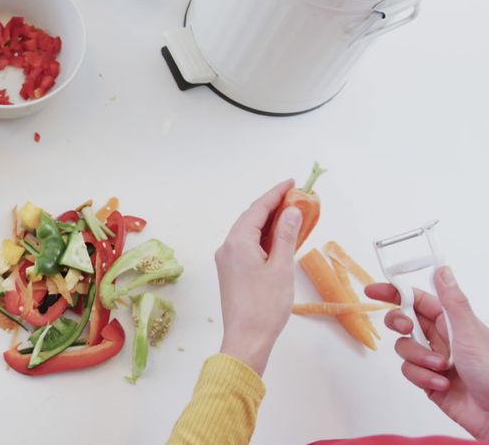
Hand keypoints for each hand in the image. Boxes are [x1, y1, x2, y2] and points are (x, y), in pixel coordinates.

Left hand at [215, 180, 301, 375]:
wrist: (246, 338)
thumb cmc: (265, 306)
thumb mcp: (281, 268)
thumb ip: (286, 236)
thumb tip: (290, 211)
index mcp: (237, 242)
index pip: (257, 209)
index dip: (275, 194)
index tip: (291, 183)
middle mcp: (227, 247)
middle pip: (250, 218)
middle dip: (272, 206)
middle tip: (295, 198)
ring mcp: (226, 260)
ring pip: (247, 232)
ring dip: (268, 222)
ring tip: (291, 215)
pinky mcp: (229, 272)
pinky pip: (245, 245)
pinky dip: (262, 238)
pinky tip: (278, 239)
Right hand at [366, 267, 488, 439]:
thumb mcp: (469, 332)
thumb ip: (452, 301)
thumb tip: (443, 270)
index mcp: (451, 321)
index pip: (417, 299)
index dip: (395, 292)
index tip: (374, 290)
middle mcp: (440, 337)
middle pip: (404, 320)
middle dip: (400, 324)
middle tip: (406, 327)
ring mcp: (432, 358)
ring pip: (404, 348)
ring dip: (419, 358)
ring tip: (441, 368)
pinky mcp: (427, 379)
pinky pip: (409, 371)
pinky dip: (422, 377)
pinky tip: (442, 384)